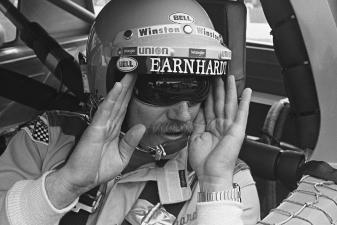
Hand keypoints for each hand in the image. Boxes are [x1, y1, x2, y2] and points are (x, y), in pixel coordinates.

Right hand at [46, 73, 145, 207]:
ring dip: (122, 88)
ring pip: (114, 102)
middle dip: (128, 87)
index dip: (130, 97)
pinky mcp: (95, 128)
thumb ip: (130, 142)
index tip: (137, 84)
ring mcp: (101, 125)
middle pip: (120, 102)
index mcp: (114, 131)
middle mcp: (108, 125)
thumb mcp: (121, 157)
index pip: (124, 110)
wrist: (81, 181)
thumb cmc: (98, 170)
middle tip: (134, 71)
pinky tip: (117, 88)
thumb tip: (141, 127)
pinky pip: (105, 111)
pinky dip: (111, 99)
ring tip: (129, 74)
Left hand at [188, 75, 251, 191]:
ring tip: (230, 77)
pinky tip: (247, 92)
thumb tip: (196, 109)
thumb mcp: (195, 137)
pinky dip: (245, 102)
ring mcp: (229, 127)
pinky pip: (242, 113)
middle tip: (218, 75)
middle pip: (220, 103)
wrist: (211, 173)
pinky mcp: (237, 130)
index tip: (207, 84)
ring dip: (230, 90)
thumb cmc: (203, 161)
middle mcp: (221, 126)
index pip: (209, 107)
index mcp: (211, 128)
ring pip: (230, 104)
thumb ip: (197, 122)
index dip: (208, 95)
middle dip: (219, 89)